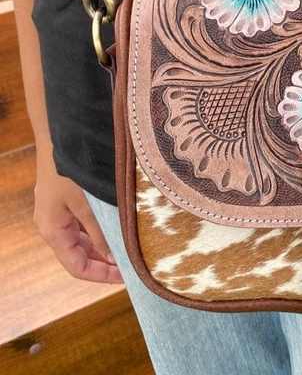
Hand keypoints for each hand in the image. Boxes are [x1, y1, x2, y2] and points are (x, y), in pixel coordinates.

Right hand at [34, 149, 122, 283]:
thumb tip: (114, 256)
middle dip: (107, 263)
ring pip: (85, 239)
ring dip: (106, 247)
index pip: (77, 267)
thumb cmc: (69, 168)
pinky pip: (86, 224)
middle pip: (81, 255)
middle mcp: (55, 226)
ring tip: (132, 252)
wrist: (60, 135)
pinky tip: (122, 230)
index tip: (127, 279)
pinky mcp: (68, 201)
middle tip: (135, 268)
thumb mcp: (86, 202)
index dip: (101, 275)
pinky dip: (103, 230)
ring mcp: (61, 213)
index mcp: (53, 231)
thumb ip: (99, 230)